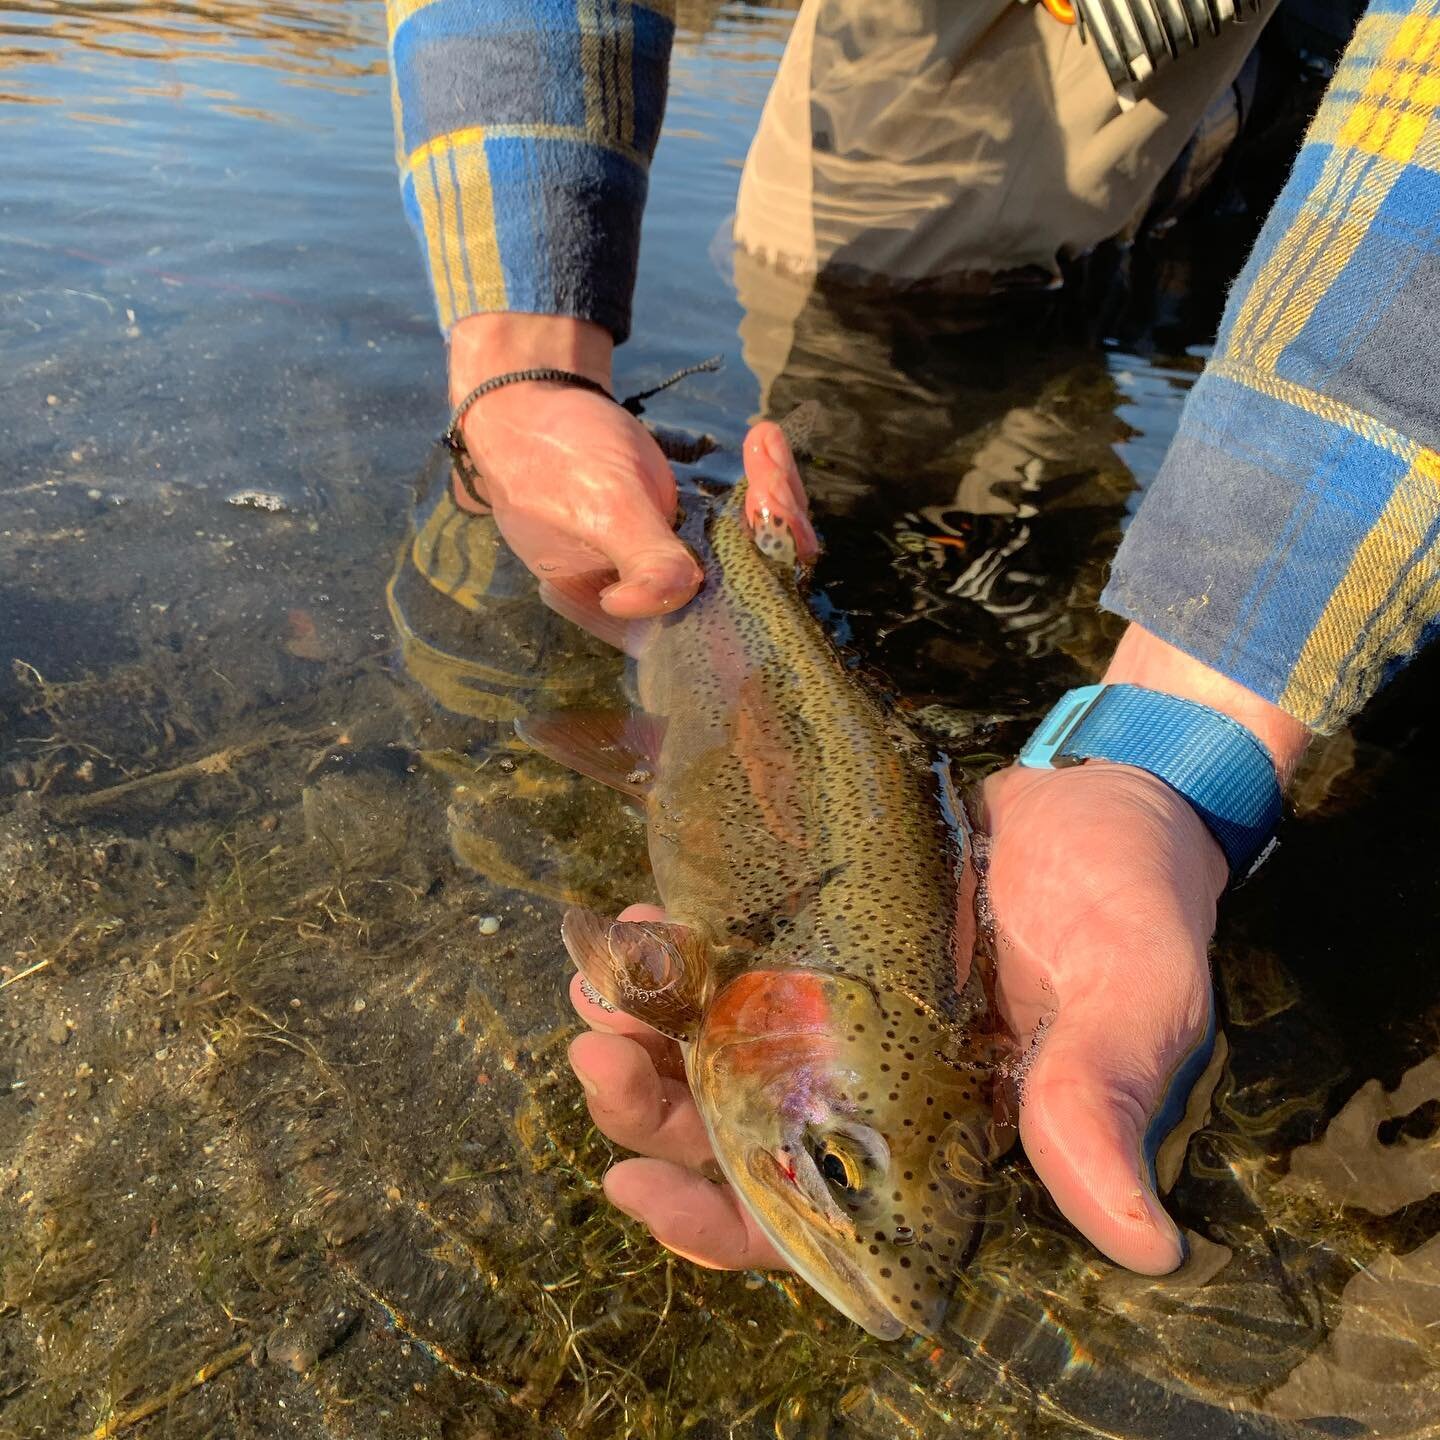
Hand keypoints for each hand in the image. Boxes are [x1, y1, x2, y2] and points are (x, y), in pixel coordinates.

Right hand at [448, 313, 815, 618]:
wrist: (533, 403)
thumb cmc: (556, 456)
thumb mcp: (602, 506)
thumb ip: (639, 559)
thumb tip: (649, 608)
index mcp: (627, 619)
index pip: (714, 625)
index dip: (756, 582)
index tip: (768, 515)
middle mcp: (657, 604)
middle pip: (746, 590)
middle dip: (774, 525)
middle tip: (769, 462)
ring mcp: (675, 566)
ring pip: (752, 554)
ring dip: (774, 497)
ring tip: (765, 442)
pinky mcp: (688, 533)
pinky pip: (743, 525)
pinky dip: (761, 484)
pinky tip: (762, 440)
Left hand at [565, 627, 1309, 1273]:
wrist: (1106, 797)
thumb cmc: (1133, 903)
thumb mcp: (1132, 994)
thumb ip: (1104, 1097)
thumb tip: (1139, 1239)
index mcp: (948, 1140)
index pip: (824, 1222)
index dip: (728, 1226)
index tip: (638, 1189)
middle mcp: (880, 1091)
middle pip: (740, 1140)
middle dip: (655, 1112)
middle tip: (596, 1059)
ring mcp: (842, 1014)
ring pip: (718, 1055)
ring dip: (646, 1034)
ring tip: (597, 989)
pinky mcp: (821, 942)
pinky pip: (731, 968)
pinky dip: (678, 958)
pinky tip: (642, 926)